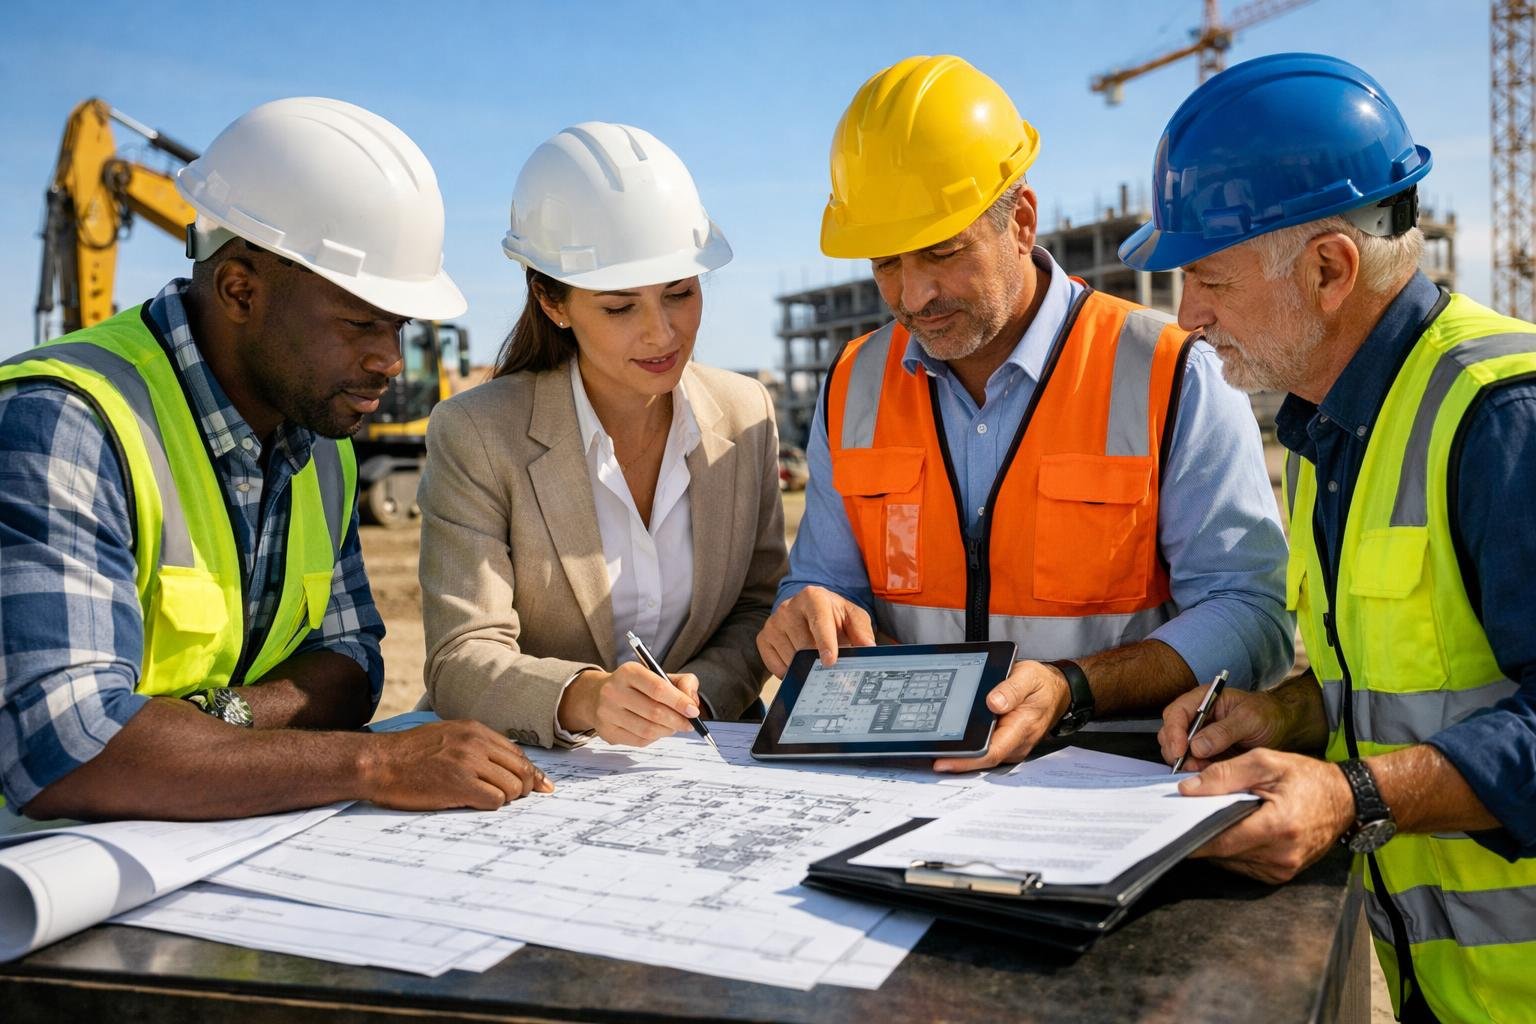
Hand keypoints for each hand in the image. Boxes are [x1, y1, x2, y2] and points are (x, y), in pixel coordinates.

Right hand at [361, 720, 554, 810]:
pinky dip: (490, 806)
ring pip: (513, 787)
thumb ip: (476, 747)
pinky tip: (474, 804)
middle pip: (522, 770)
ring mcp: (468, 763)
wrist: (378, 762)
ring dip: (505, 798)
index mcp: (475, 730)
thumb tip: (507, 766)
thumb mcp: (447, 737)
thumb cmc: (409, 755)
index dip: (531, 773)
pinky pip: (495, 800)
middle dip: (523, 788)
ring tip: (485, 800)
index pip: (518, 754)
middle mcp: (476, 743)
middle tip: (513, 799)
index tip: (541, 787)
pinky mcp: (459, 784)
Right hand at [562, 663, 701, 747]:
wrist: (597, 695)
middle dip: (678, 720)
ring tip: (674, 726)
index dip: (679, 702)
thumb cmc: (635, 685)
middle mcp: (614, 691)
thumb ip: (682, 682)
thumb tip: (692, 702)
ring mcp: (607, 713)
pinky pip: (639, 741)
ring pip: (648, 730)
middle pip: (654, 712)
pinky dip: (655, 738)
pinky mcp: (607, 732)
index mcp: (628, 672)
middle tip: (689, 723)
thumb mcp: (658, 674)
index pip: (658, 688)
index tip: (694, 711)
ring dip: (668, 731)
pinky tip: (658, 730)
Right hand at [756, 586, 874, 676]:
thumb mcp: (854, 618)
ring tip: (814, 657)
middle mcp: (789, 606)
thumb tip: (868, 648)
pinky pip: (776, 665)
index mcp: (813, 597)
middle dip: (818, 659)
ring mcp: (773, 622)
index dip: (825, 642)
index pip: (818, 621)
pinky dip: (789, 671)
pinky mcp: (763, 638)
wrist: (812, 613)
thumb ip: (862, 632)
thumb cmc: (835, 616)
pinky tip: (799, 661)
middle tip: (830, 663)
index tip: (830, 661)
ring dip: (805, 665)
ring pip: (790, 657)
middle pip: (804, 645)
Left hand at [932, 660, 1070, 771]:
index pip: (991, 751)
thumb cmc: (1041, 684)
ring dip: (959, 756)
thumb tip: (994, 702)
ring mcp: (1009, 745)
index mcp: (1021, 727)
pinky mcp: (1003, 742)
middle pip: (982, 759)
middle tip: (926, 755)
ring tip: (931, 751)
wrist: (1055, 691)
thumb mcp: (1029, 676)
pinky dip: (966, 748)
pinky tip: (948, 742)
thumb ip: (1012, 689)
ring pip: (982, 756)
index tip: (943, 761)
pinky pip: (984, 749)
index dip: (966, 760)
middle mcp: (1015, 743)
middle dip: (955, 760)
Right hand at [1157, 686, 1289, 771]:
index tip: (1180, 751)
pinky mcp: (1206, 752)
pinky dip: (1195, 770)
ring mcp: (1200, 735)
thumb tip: (1196, 746)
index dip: (1174, 732)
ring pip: (1177, 749)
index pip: (1177, 713)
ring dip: (1184, 762)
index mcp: (1204, 700)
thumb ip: (1223, 731)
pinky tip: (1207, 773)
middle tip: (1189, 765)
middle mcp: (1197, 717)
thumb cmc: (1268, 715)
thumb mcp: (1249, 719)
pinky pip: (1191, 762)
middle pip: (1170, 732)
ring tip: (1202, 769)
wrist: (1284, 727)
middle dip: (1175, 750)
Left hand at [1179, 749, 1353, 883]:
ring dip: (1217, 841)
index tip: (1169, 827)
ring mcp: (1282, 869)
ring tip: (1210, 818)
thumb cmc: (1308, 778)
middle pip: (1222, 852)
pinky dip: (1233, 849)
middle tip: (1180, 819)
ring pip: (1230, 861)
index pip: (1220, 839)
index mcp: (1277, 827)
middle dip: (1200, 834)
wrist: (1346, 799)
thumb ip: (1224, 775)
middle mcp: (1281, 855)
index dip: (1191, 833)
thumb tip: (1187, 790)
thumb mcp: (1265, 762)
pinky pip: (1244, 865)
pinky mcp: (1281, 874)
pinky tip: (1233, 828)